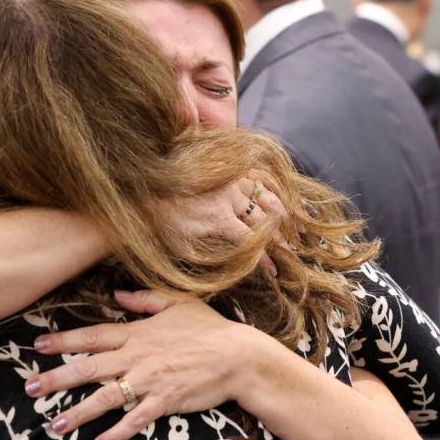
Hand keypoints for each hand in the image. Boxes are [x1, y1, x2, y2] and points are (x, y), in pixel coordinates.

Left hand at [24, 289, 261, 439]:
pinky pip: (136, 419)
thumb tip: (118, 295)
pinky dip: (117, 433)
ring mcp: (150, 380)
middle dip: (57, 379)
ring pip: (106, 396)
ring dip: (78, 412)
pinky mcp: (165, 401)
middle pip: (89, 367)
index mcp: (136, 333)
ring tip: (54, 426)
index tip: (38, 346)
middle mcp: (137, 356)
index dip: (64, 341)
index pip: (92, 336)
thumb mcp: (177, 303)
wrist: (239, 355)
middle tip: (30, 389)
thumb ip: (144, 300)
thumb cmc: (209, 328)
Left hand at [157, 172, 288, 275]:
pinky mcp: (229, 168)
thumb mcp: (181, 245)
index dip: (266, 259)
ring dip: (283, 215)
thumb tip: (235, 262)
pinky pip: (259, 176)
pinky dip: (275, 190)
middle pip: (266, 221)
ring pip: (267, 197)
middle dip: (280, 240)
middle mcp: (231, 199)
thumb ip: (211, 253)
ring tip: (292, 231)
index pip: (252, 243)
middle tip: (290, 254)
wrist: (146, 183)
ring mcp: (232, 181)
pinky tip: (282, 201)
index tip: (274, 271)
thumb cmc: (160, 220)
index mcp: (220, 220)